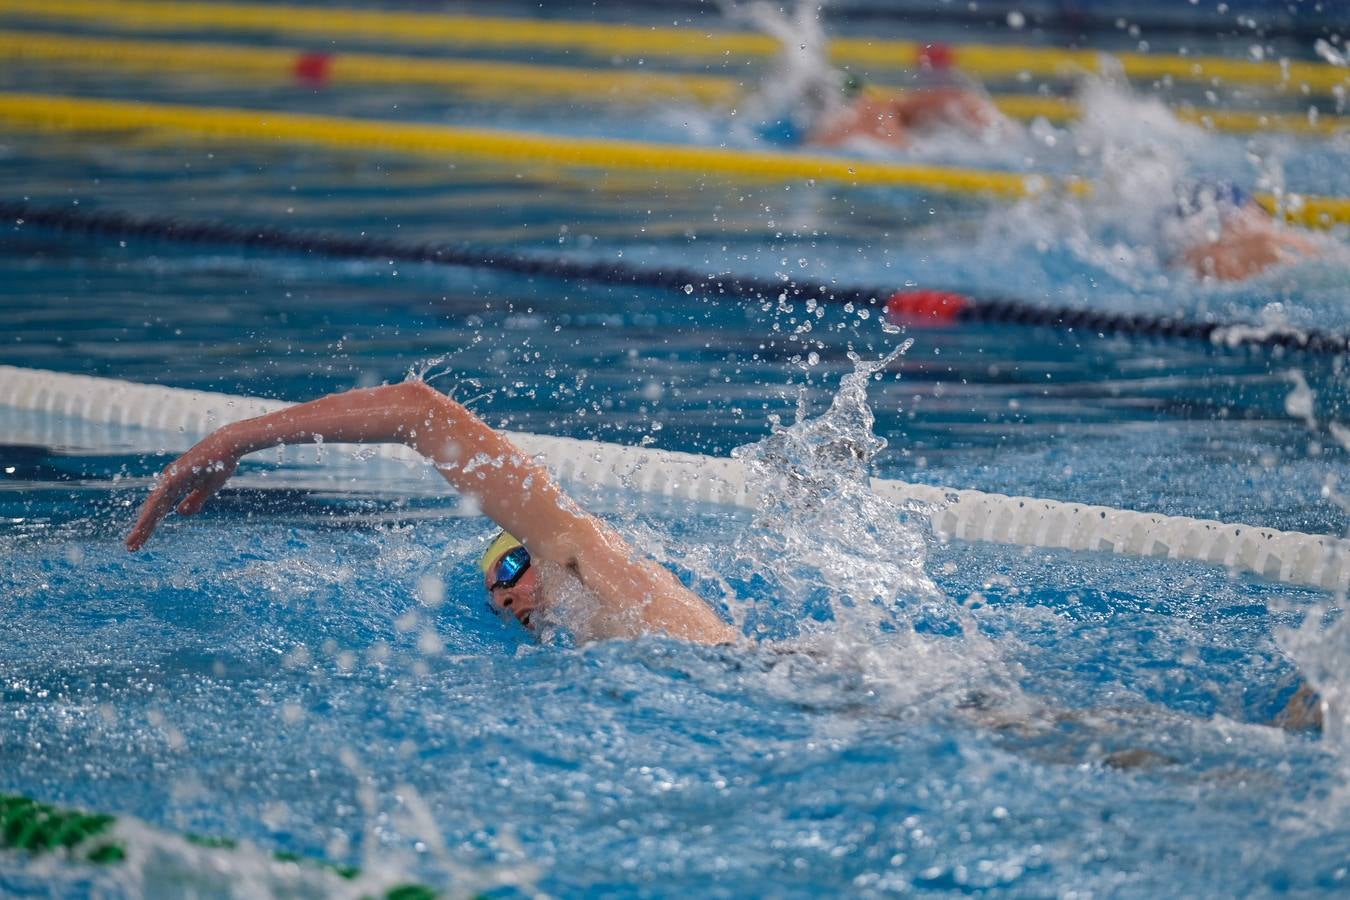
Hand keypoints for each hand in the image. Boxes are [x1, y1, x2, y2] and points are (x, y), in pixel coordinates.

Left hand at [125, 432, 241, 550]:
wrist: (227, 446)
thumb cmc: (219, 463)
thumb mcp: (207, 488)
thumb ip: (195, 500)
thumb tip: (181, 513)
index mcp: (175, 485)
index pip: (159, 509)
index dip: (151, 525)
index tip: (142, 540)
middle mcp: (168, 482)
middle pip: (152, 510)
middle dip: (142, 529)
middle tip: (131, 547)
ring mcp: (169, 479)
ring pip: (152, 508)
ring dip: (142, 526)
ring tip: (132, 543)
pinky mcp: (174, 477)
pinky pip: (160, 500)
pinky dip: (151, 514)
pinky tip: (144, 526)